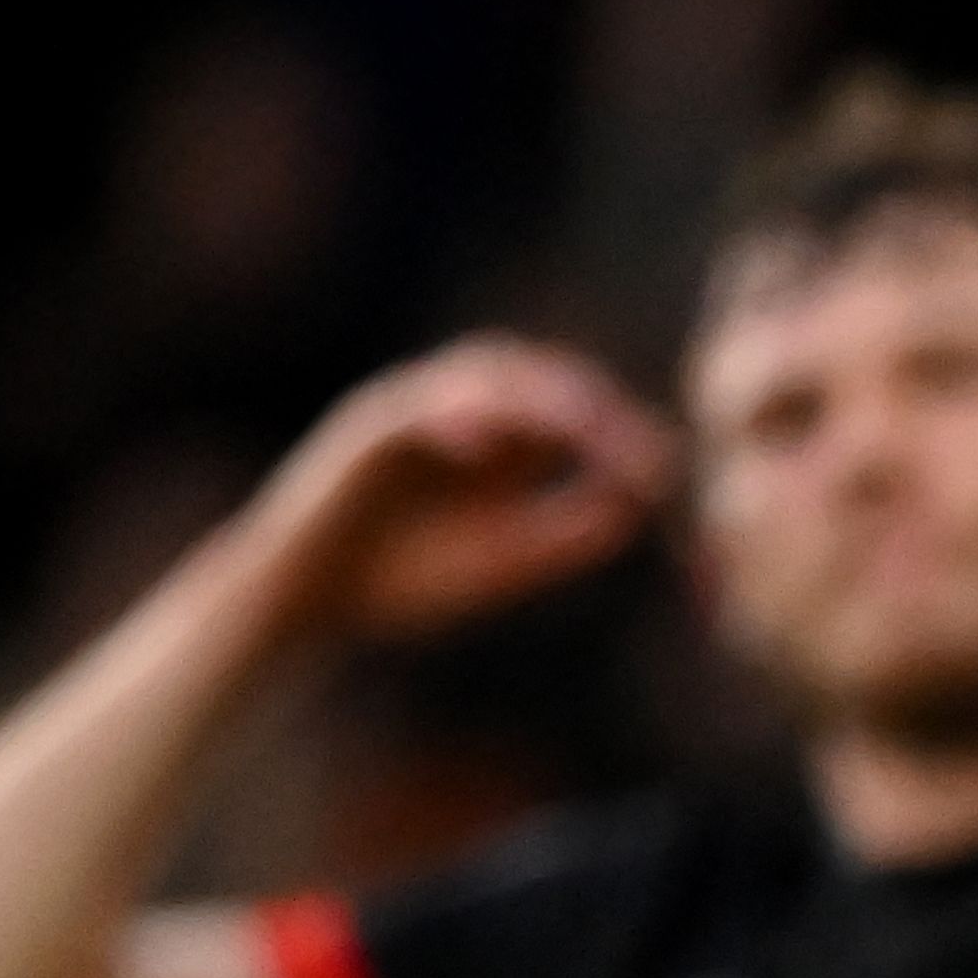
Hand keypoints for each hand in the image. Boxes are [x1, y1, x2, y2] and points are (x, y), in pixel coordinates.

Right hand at [240, 342, 674, 645]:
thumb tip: (636, 509)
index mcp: (499, 442)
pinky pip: (411, 412)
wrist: (317, 600)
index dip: (617, 428)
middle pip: (533, 377)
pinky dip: (449, 419)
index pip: (568, 408)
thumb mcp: (506, 563)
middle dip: (587, 404)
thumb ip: (566, 534)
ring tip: (580, 425)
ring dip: (531, 398)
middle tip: (631, 445)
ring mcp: (412, 415)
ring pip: (477, 378)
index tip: (660, 467)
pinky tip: (484, 446)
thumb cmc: (408, 582)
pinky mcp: (365, 434)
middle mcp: (460, 415)